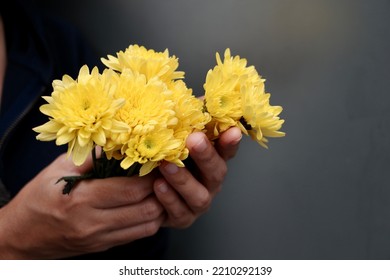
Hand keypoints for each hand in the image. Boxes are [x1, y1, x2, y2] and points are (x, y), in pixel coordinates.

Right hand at [0, 154, 164, 258]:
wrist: (23, 235)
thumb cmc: (39, 198)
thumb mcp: (58, 169)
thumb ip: (91, 156)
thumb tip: (119, 141)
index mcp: (81, 199)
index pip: (130, 191)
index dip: (150, 177)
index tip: (157, 164)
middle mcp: (93, 223)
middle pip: (145, 209)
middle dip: (161, 191)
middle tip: (163, 175)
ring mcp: (100, 238)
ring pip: (147, 225)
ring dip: (159, 207)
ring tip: (159, 189)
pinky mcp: (104, 246)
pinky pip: (137, 235)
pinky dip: (148, 219)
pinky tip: (147, 204)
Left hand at [154, 127, 241, 227]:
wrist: (146, 193)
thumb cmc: (165, 157)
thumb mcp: (175, 135)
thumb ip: (189, 118)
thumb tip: (198, 97)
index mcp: (212, 159)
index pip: (227, 149)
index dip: (230, 141)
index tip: (231, 131)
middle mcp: (210, 182)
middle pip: (217, 171)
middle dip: (206, 156)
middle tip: (194, 140)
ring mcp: (198, 202)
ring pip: (199, 195)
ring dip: (184, 180)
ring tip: (167, 165)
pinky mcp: (183, 218)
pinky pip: (179, 212)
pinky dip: (169, 199)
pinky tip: (158, 186)